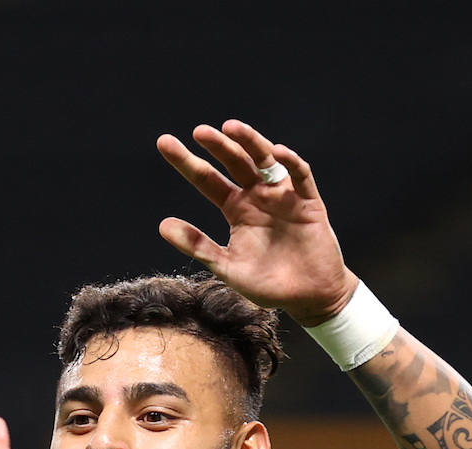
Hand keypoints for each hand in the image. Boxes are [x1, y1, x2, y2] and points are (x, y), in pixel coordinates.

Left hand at [155, 120, 357, 325]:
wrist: (308, 297)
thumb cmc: (267, 284)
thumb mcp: (226, 266)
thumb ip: (197, 245)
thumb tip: (162, 224)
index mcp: (236, 209)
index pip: (207, 180)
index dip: (187, 162)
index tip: (164, 142)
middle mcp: (257, 197)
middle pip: (235, 163)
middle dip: (218, 146)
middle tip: (199, 132)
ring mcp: (283, 197)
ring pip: (265, 161)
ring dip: (251, 142)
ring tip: (231, 127)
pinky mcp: (309, 203)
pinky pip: (300, 176)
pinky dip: (291, 163)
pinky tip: (278, 152)